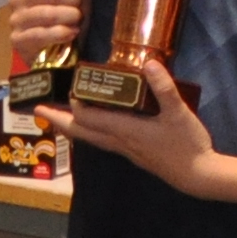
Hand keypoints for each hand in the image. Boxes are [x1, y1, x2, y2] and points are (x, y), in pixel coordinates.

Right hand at [4, 0, 87, 70]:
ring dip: (70, 17)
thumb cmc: (65, 11)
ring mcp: (16, 19)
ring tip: (78, 20)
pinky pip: (41, 34)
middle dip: (74, 0)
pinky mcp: (18, 39)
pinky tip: (72, 33)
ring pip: (48, 13)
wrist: (54, 48)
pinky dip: (62, 33)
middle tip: (81, 7)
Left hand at [41, 75, 219, 193]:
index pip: (89, 117)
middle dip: (58, 120)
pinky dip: (91, 132)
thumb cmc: (187, 144)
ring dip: (72, 127)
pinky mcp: (133, 154)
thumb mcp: (178, 112)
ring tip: (59, 118)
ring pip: (90, 138)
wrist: (197, 175)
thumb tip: (150, 63)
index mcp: (125, 129)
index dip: (75, 103)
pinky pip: (103, 141)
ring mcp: (125, 150)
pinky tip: (95, 127)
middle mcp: (119, 141)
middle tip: (39, 110)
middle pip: (80, 132)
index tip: (69, 87)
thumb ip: (163, 87)